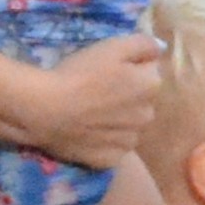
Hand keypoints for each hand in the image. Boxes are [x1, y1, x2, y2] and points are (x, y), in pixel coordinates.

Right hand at [25, 31, 168, 172]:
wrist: (45, 110)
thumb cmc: (79, 74)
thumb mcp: (112, 47)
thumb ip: (143, 44)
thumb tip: (160, 48)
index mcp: (152, 87)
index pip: (149, 73)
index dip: (129, 69)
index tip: (108, 70)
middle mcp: (148, 116)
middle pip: (141, 102)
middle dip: (126, 97)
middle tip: (96, 92)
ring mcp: (130, 141)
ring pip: (128, 127)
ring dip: (116, 121)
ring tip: (89, 114)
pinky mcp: (111, 159)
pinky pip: (113, 148)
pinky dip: (104, 142)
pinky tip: (86, 133)